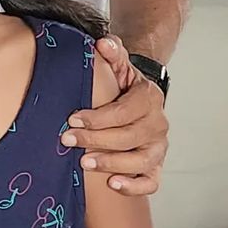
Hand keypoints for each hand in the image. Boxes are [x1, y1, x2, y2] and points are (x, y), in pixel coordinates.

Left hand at [61, 36, 168, 196]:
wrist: (138, 100)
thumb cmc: (122, 86)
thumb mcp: (118, 65)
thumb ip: (112, 53)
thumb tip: (103, 43)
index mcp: (149, 98)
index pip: (125, 111)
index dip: (98, 117)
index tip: (72, 118)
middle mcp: (158, 124)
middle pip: (130, 137)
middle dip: (96, 139)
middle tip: (68, 140)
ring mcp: (159, 147)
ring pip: (141, 161)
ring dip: (111, 163)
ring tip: (85, 163)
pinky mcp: (156, 166)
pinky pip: (151, 181)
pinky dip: (134, 185)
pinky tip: (112, 184)